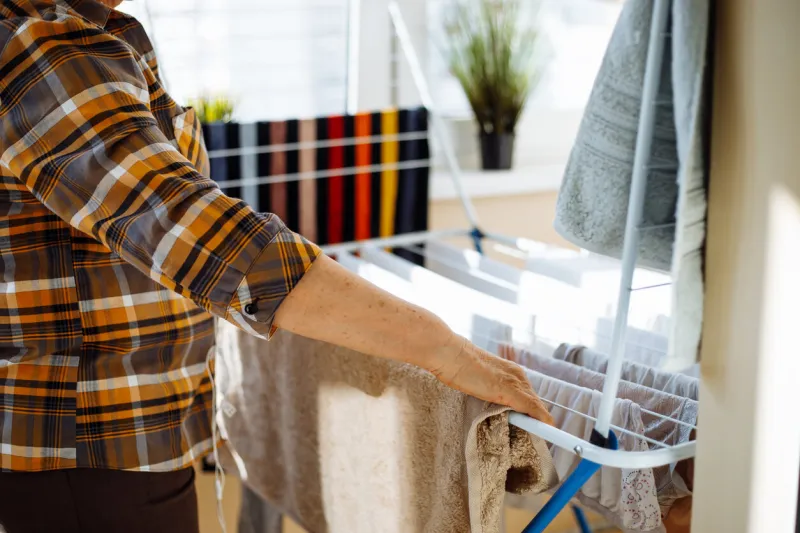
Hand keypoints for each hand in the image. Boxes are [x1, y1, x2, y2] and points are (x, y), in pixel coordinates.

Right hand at [428, 336, 554, 424]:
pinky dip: (541, 420)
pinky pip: (533, 408)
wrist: (450, 354)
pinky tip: (546, 430)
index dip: (531, 411)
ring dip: (538, 421)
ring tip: (539, 435)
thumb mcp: (478, 378)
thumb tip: (492, 401)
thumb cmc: (457, 365)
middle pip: (534, 401)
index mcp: (510, 371)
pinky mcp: (511, 391)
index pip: (527, 394)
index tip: (531, 423)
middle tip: (535, 434)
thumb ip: (489, 388)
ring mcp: (515, 382)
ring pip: (536, 405)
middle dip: (536, 418)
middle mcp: (517, 375)